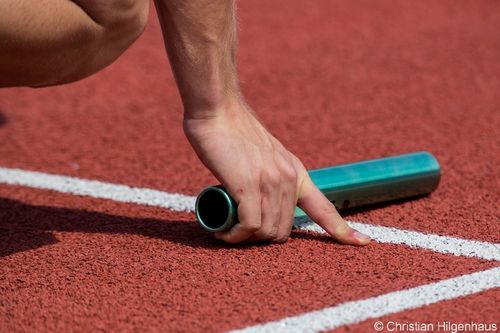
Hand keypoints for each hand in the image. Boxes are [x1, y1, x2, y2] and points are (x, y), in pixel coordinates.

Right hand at [184, 101, 370, 244]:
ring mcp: (270, 182)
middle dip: (260, 239)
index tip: (364, 244)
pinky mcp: (249, 186)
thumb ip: (269, 174)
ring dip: (244, 239)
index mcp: (296, 172)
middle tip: (237, 230)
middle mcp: (288, 179)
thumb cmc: (233, 132)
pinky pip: (248, 226)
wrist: (218, 110)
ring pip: (265, 231)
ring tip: (226, 230)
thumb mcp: (264, 155)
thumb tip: (260, 196)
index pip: (324, 208)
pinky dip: (235, 235)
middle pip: (282, 231)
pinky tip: (223, 233)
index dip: (343, 229)